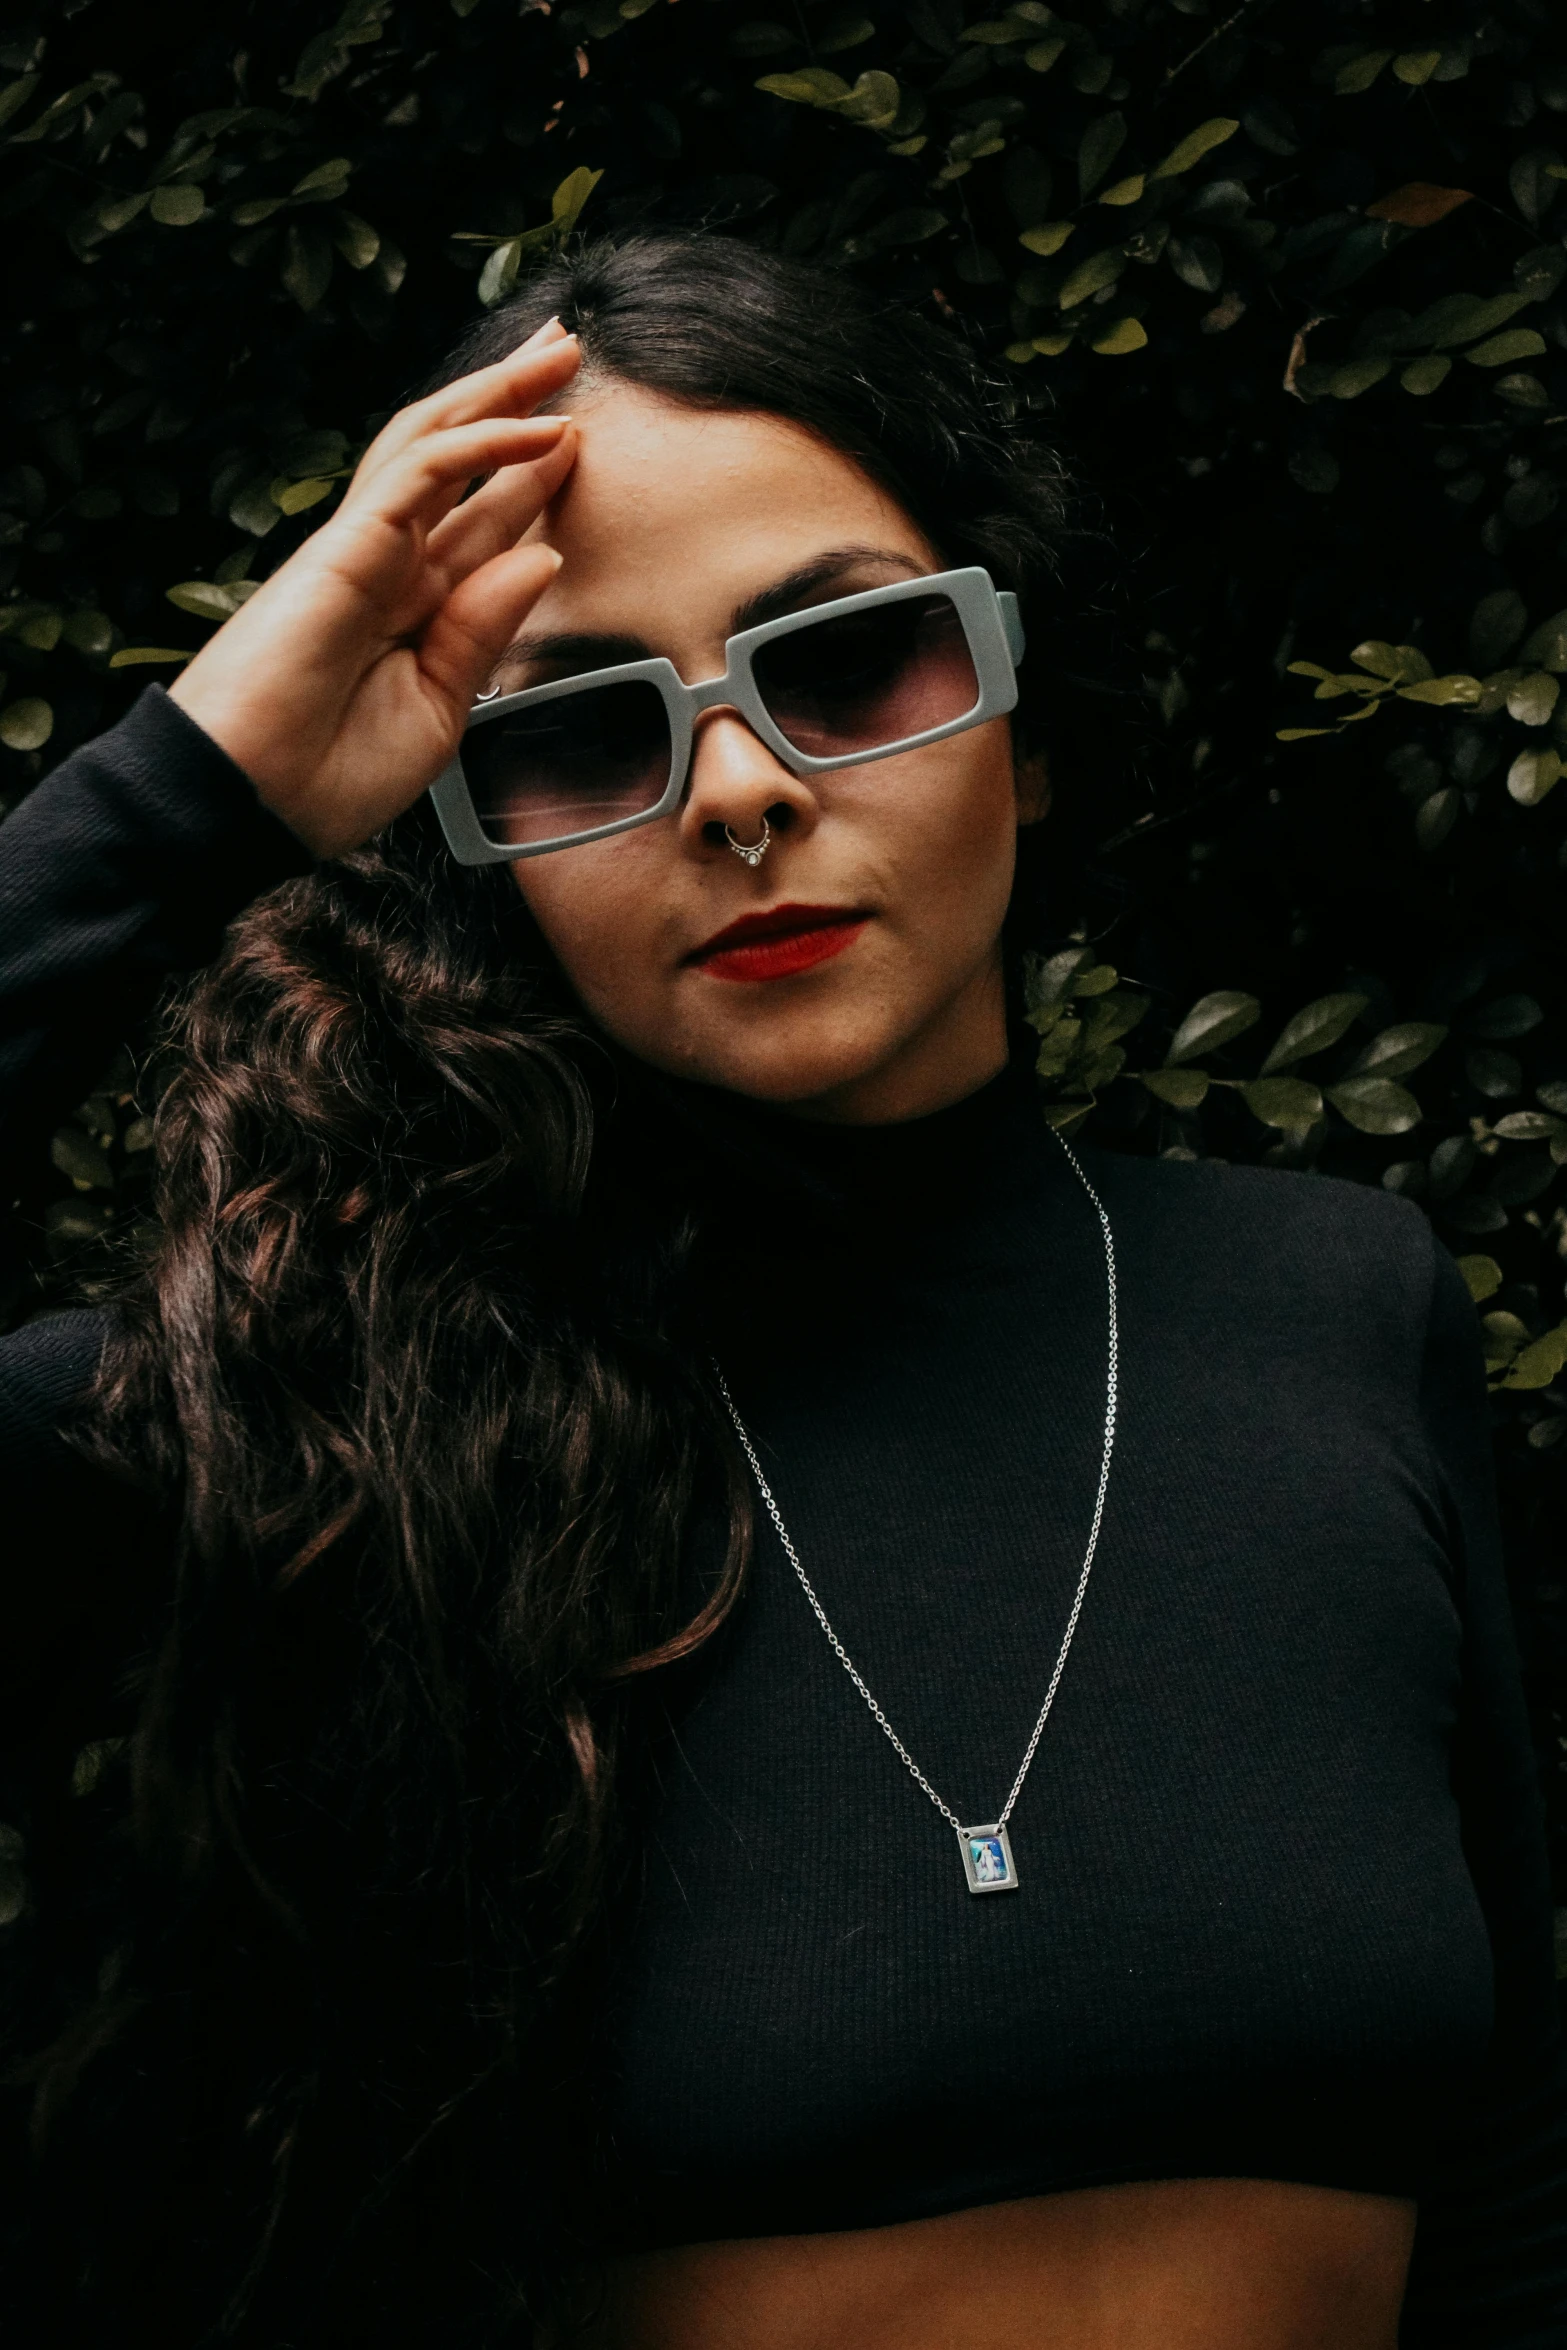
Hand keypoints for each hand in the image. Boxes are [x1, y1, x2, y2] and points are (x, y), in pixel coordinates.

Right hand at [170, 318, 580, 857]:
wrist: (251, 805)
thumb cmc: (326, 779)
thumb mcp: (434, 714)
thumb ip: (483, 635)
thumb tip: (541, 557)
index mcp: (413, 611)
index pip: (480, 522)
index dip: (526, 473)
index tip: (575, 438)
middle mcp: (390, 566)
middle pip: (458, 459)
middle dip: (513, 402)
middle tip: (568, 351)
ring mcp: (364, 550)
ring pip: (436, 442)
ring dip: (499, 395)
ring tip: (559, 351)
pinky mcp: (345, 546)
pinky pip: (421, 474)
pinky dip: (482, 444)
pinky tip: (538, 427)